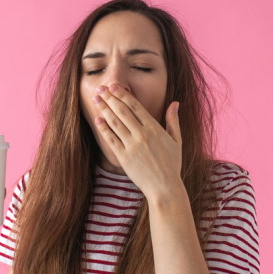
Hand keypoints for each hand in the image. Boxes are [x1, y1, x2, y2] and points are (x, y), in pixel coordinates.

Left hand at [92, 83, 181, 198]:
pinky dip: (104, 128)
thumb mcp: (176, 141)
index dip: (122, 94)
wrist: (164, 187)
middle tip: (100, 88)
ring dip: (104, 109)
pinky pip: (111, 140)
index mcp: (154, 128)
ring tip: (96, 99)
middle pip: (122, 111)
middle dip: (110, 98)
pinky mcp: (124, 157)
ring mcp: (132, 146)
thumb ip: (173, 121)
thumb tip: (175, 103)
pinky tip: (98, 119)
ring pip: (114, 123)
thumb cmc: (171, 164)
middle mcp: (142, 134)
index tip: (113, 86)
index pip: (135, 106)